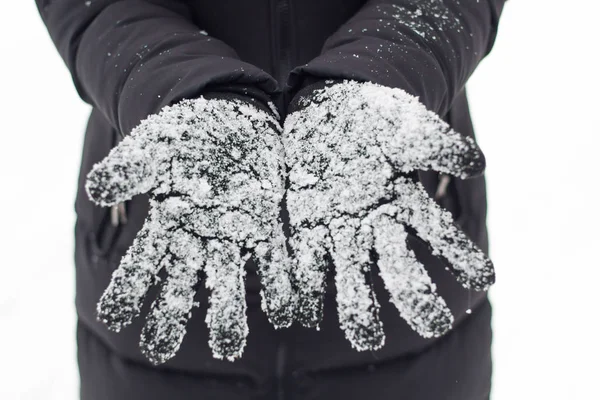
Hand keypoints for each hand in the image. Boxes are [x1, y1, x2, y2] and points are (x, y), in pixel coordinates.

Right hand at [86, 96, 293, 363]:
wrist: (230, 117)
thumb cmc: (187, 131)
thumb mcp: (154, 145)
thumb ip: (128, 168)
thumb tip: (95, 190)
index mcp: (169, 221)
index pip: (143, 262)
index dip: (128, 288)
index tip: (114, 319)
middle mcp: (198, 235)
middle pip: (182, 282)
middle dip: (172, 316)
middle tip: (160, 352)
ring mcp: (233, 232)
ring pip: (226, 277)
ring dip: (228, 311)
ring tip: (229, 347)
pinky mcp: (265, 222)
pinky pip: (271, 257)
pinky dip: (276, 283)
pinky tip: (283, 312)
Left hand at [284, 81, 493, 350]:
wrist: (330, 104)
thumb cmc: (376, 116)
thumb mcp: (410, 126)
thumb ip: (441, 145)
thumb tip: (477, 164)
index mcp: (404, 204)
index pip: (440, 236)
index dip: (463, 257)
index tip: (487, 279)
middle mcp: (376, 225)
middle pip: (399, 268)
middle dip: (417, 297)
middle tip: (433, 326)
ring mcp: (339, 227)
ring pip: (352, 273)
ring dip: (358, 306)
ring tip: (366, 338)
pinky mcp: (303, 223)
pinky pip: (305, 259)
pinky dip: (305, 286)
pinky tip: (304, 314)